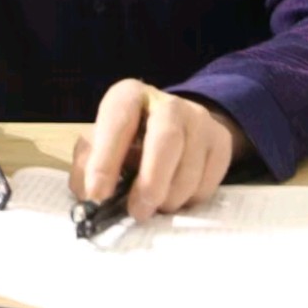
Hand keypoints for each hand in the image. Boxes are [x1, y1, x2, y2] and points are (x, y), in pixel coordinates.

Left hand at [70, 80, 244, 220]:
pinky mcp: (221, 141)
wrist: (173, 127)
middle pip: (166, 140)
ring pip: (190, 169)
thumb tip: (89, 194)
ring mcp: (200, 119)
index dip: (106, 159)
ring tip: (154, 205)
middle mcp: (168, 102)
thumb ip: (86, 166)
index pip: (118, 122)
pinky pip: (208, 183)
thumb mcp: (98, 143)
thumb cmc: (126, 140)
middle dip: (150, 182)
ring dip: (169, 199)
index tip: (98, 194)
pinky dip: (189, 200)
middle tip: (136, 212)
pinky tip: (174, 193)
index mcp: (129, 95)